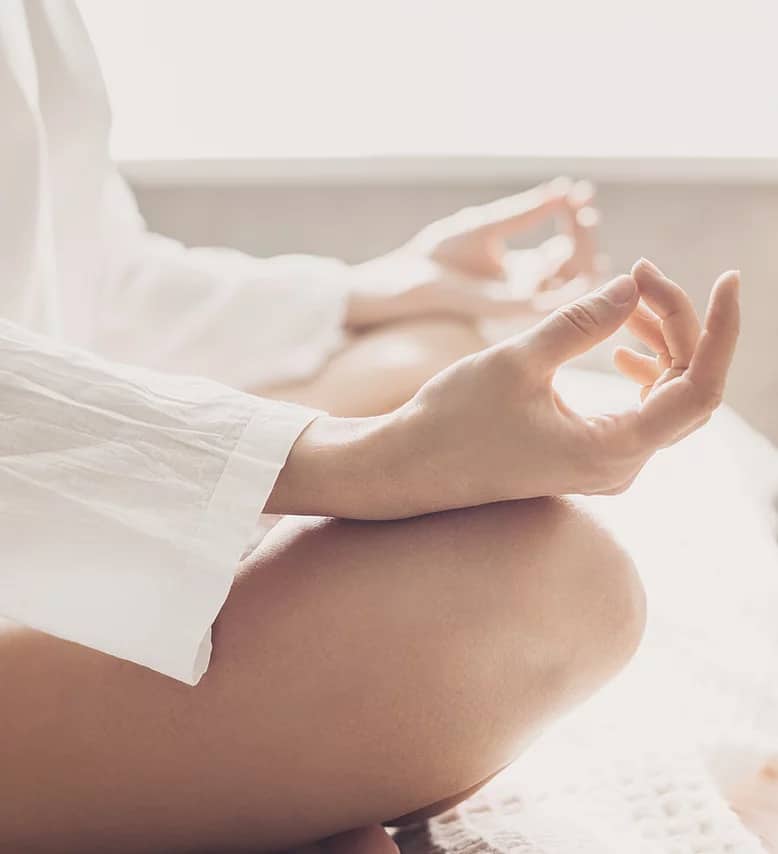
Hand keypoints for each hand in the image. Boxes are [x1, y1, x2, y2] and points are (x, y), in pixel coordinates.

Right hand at [268, 261, 738, 518]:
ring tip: (629, 302)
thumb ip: (581, 322)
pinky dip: (642, 372)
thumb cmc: (452, 420)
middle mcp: (620, 465)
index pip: (698, 388)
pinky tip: (624, 349)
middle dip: (677, 325)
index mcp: (611, 450)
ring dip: (660, 346)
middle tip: (642, 275)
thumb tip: (633, 284)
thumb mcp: (517, 361)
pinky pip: (640, 412)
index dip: (720, 330)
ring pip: (665, 399)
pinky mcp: (588, 456)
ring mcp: (606, 464)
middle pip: (686, 389)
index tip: (728, 279)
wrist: (409, 466)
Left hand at [344, 179, 606, 328]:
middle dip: (585, 239)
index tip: (580, 196)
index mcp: (522, 272)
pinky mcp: (508, 311)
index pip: (566, 253)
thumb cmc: (438, 254)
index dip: (578, 226)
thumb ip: (526, 213)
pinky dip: (574, 283)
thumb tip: (566, 191)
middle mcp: (526, 291)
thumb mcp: (490, 225)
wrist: (405, 278)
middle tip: (583, 211)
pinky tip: (579, 252)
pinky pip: (553, 303)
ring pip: (573, 286)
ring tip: (582, 220)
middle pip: (576, 271)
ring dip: (585, 253)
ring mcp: (519, 303)